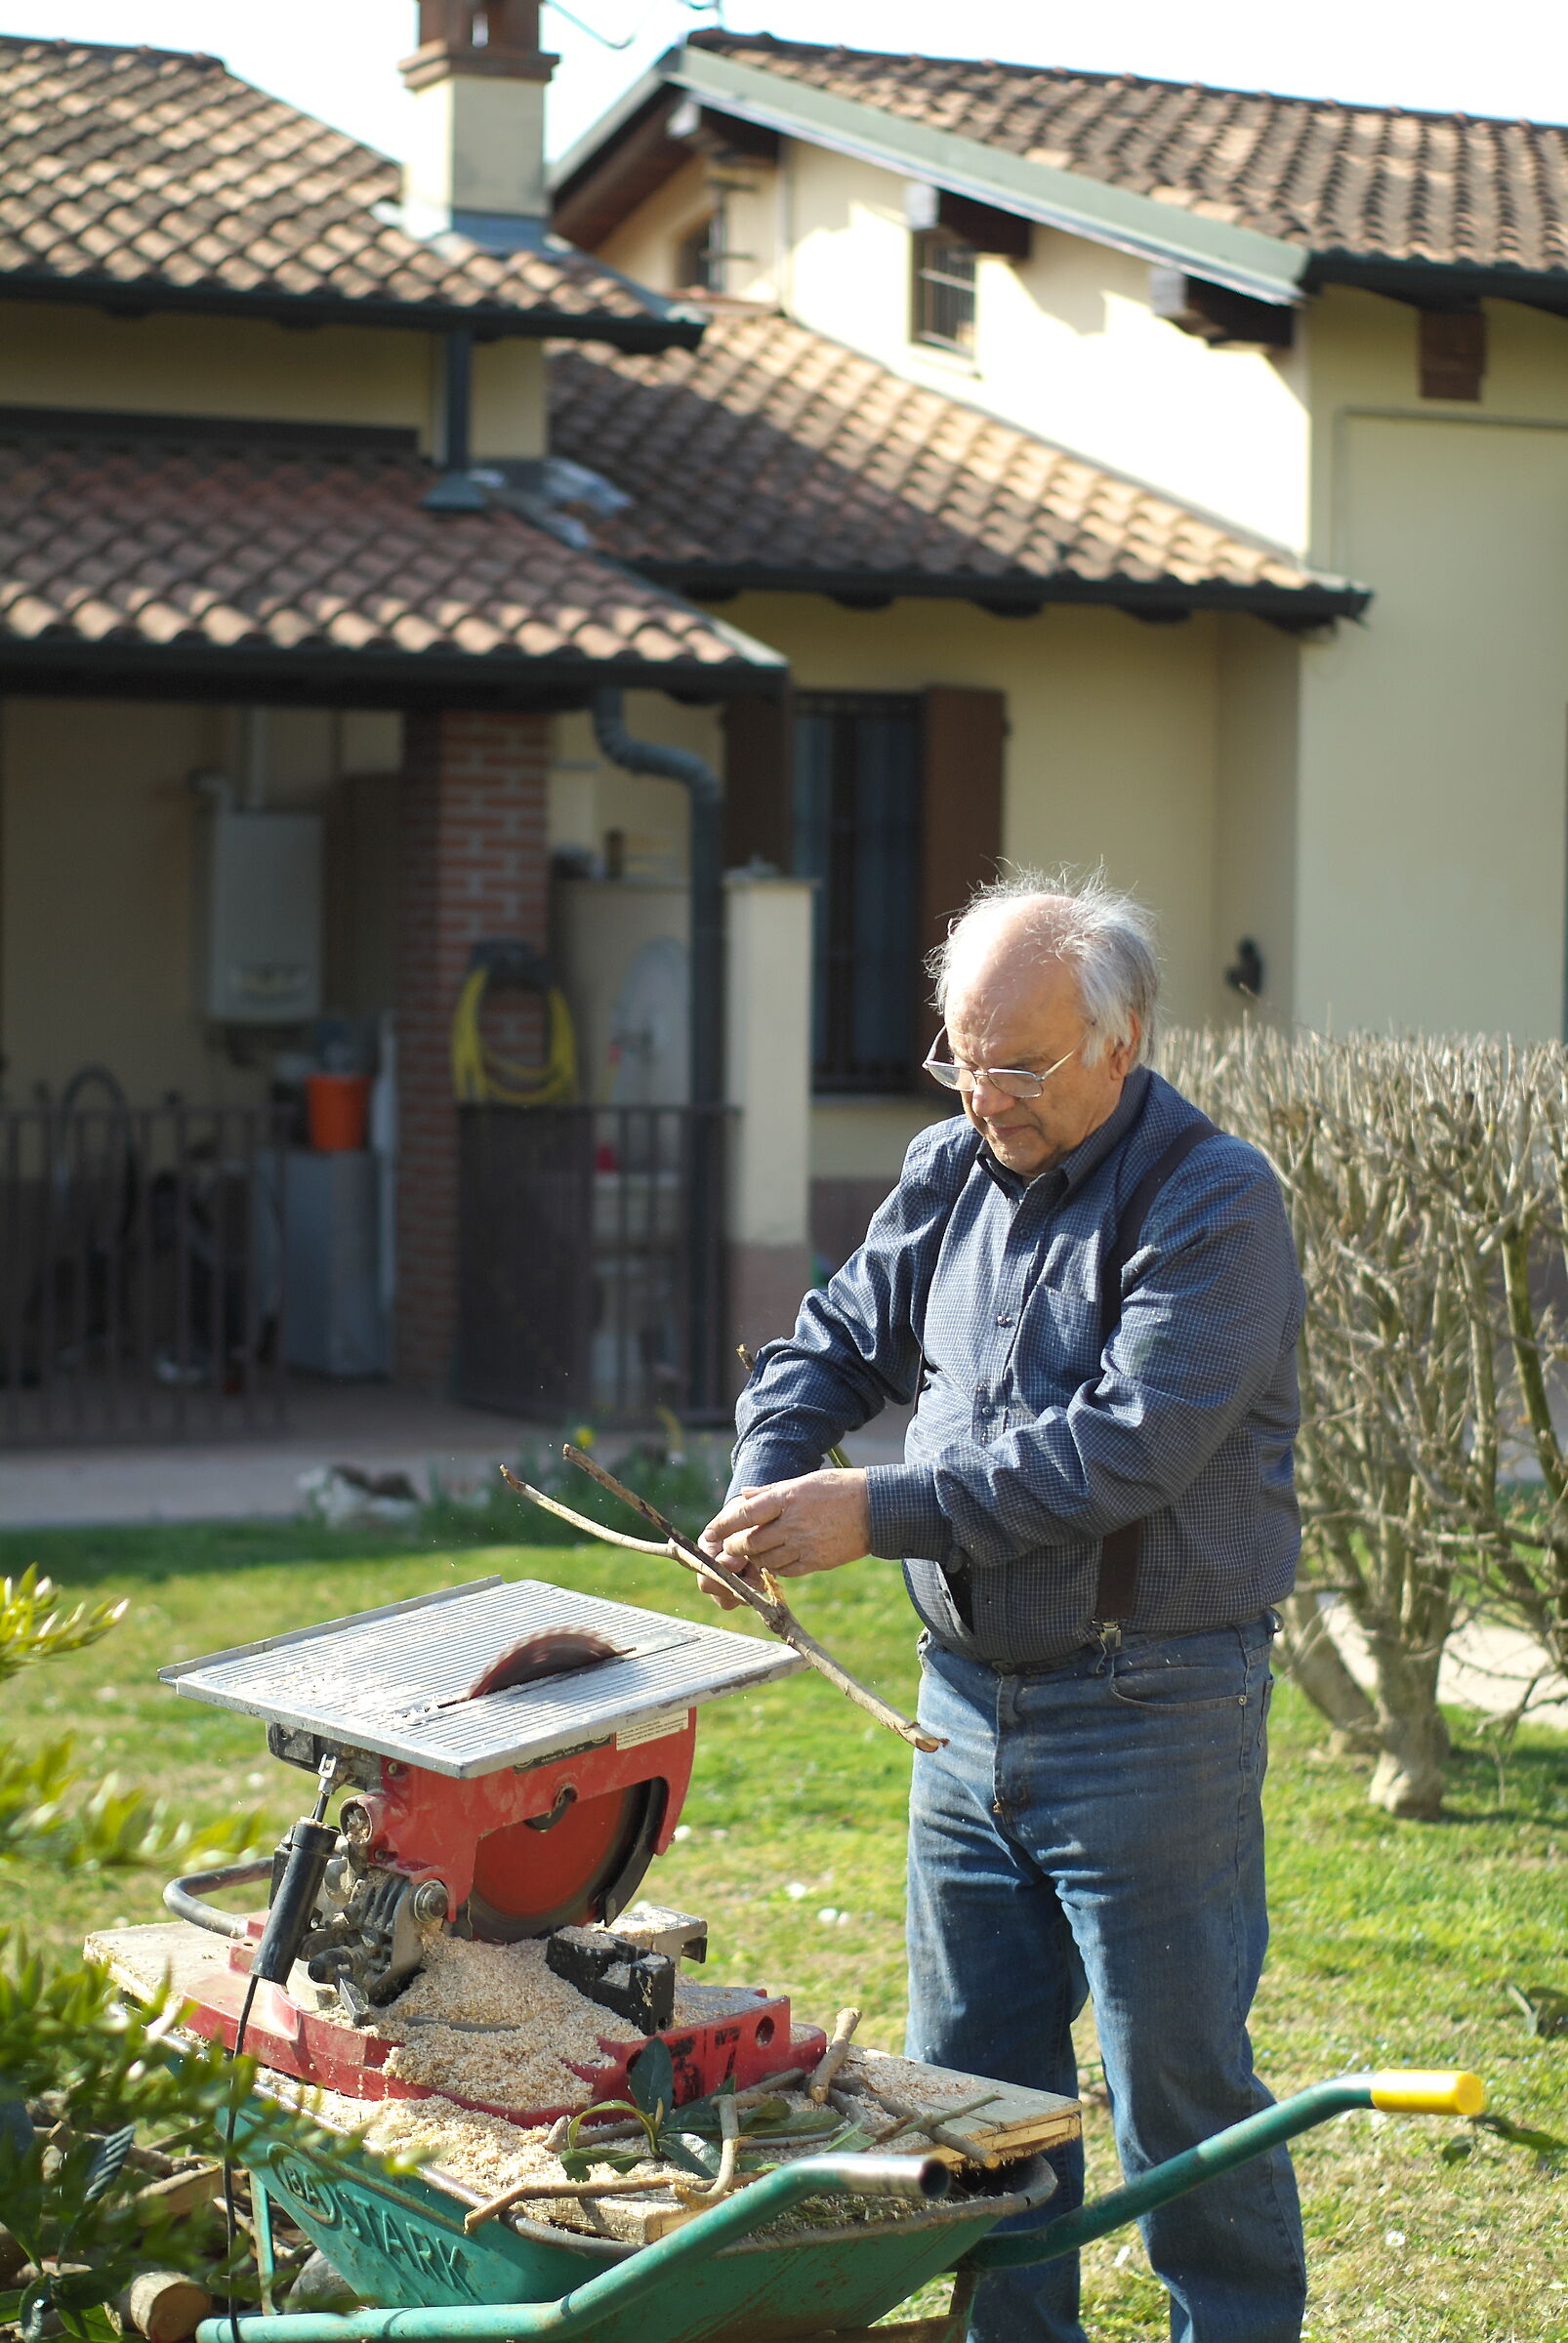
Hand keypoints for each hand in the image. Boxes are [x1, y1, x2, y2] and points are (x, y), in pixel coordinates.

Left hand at [697, 1471, 870, 1607]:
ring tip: (753, 1552)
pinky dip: (775, 1567)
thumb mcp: (804, 1480)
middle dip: (735, 1547)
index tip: (710, 1531)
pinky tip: (775, 1560)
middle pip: (750, 1542)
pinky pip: (785, 1571)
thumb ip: (771, 1492)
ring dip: (754, 1558)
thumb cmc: (839, 1489)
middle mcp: (793, 1522)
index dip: (723, 1525)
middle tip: (731, 1546)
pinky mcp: (816, 1561)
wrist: (878, 1509)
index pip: (744, 1514)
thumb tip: (743, 1496)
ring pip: (764, 1560)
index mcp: (788, 1497)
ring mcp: (804, 1544)